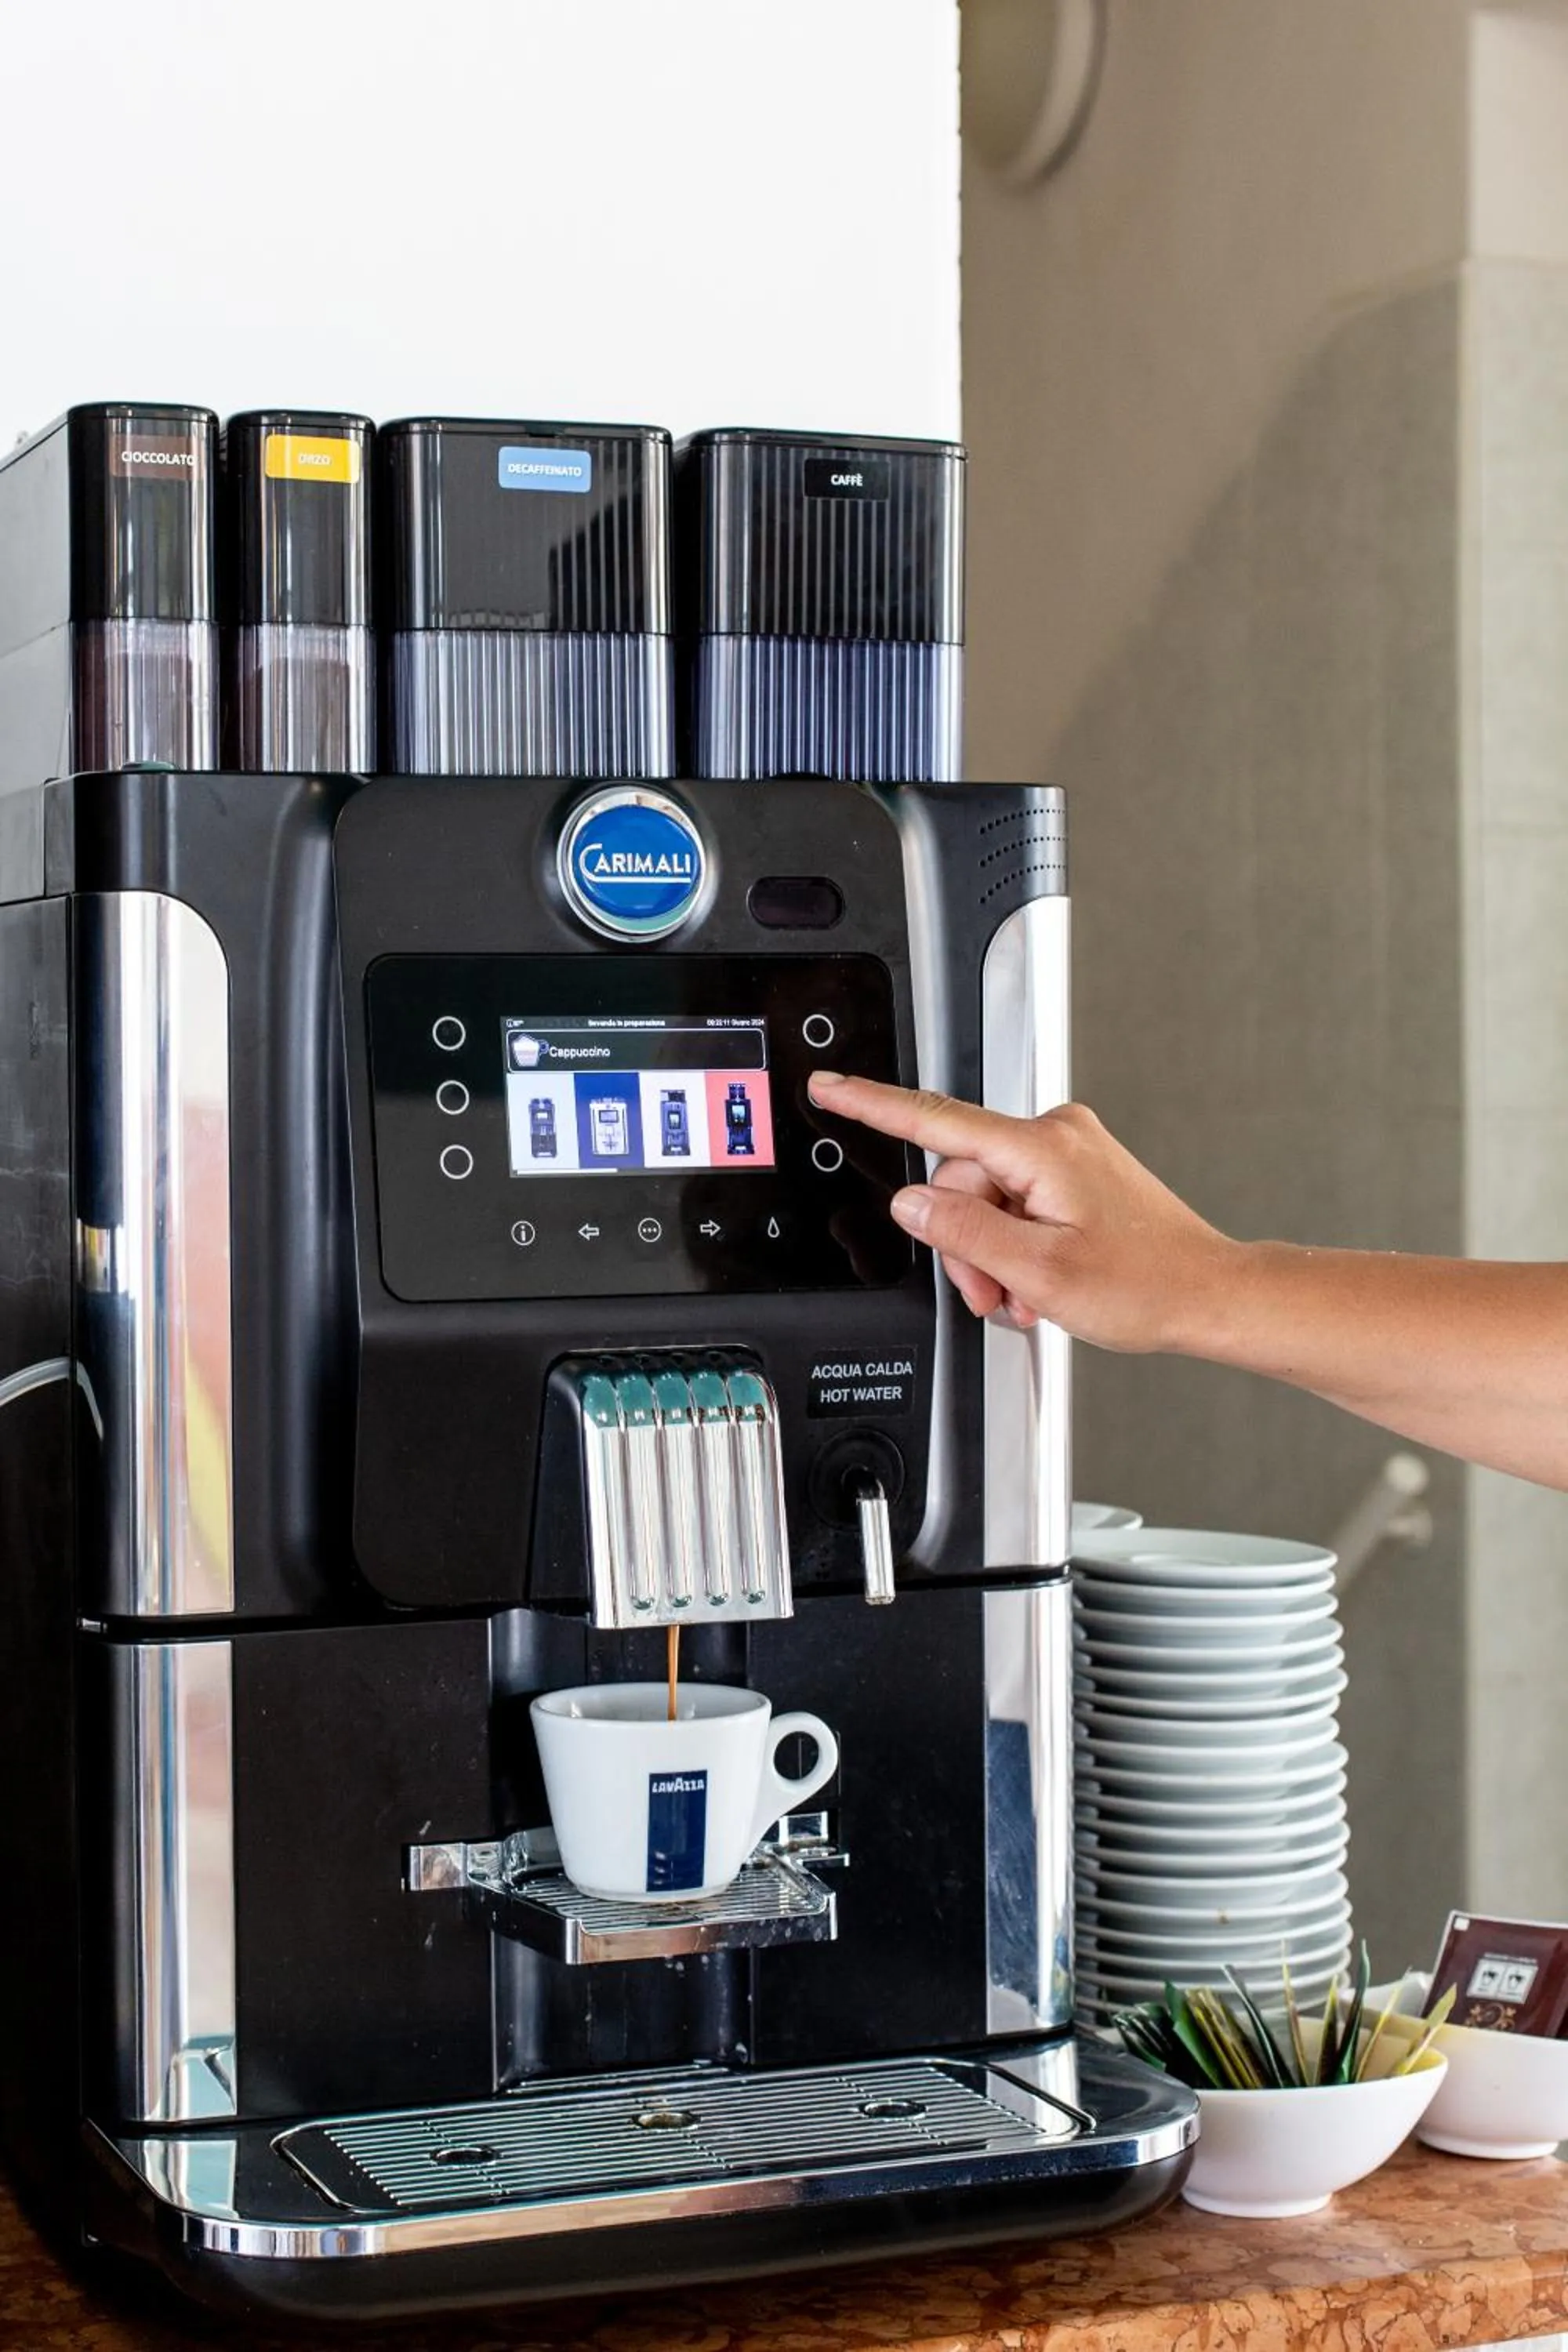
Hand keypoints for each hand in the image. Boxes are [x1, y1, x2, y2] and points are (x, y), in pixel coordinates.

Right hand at [806, 1072, 1236, 1353]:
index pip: (937, 1121)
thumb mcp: (1039, 1271)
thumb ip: (964, 1232)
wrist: (1209, 1295)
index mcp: (1043, 1149)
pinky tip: (1039, 1278)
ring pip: (987, 1199)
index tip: (832, 1087)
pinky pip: (1018, 1201)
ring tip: (1026, 1295)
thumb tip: (913, 1203)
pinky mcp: (1076, 1172)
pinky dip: (1016, 1244)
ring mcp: (1069, 1152)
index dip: (873, 1105)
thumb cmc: (1148, 1285)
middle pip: (962, 1181)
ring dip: (993, 1253)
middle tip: (994, 1292)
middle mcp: (1056, 1136)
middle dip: (965, 1243)